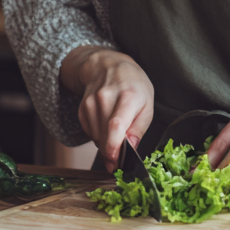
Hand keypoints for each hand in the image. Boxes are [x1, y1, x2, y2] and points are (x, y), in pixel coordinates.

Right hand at [60, 46, 154, 172]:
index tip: (116, 163)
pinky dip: (98, 134)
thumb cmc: (134, 86)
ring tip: (116, 129)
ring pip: (95, 137)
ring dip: (106, 142)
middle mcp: (106, 98)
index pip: (115, 126)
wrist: (110, 66)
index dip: (114, 148)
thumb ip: (139, 129)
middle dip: (112, 152)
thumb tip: (131, 149)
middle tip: (120, 157)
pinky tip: (106, 122)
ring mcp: (91, 102)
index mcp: (128, 97)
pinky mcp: (82, 108)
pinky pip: (89, 132)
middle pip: (104, 136)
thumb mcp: (147, 105)